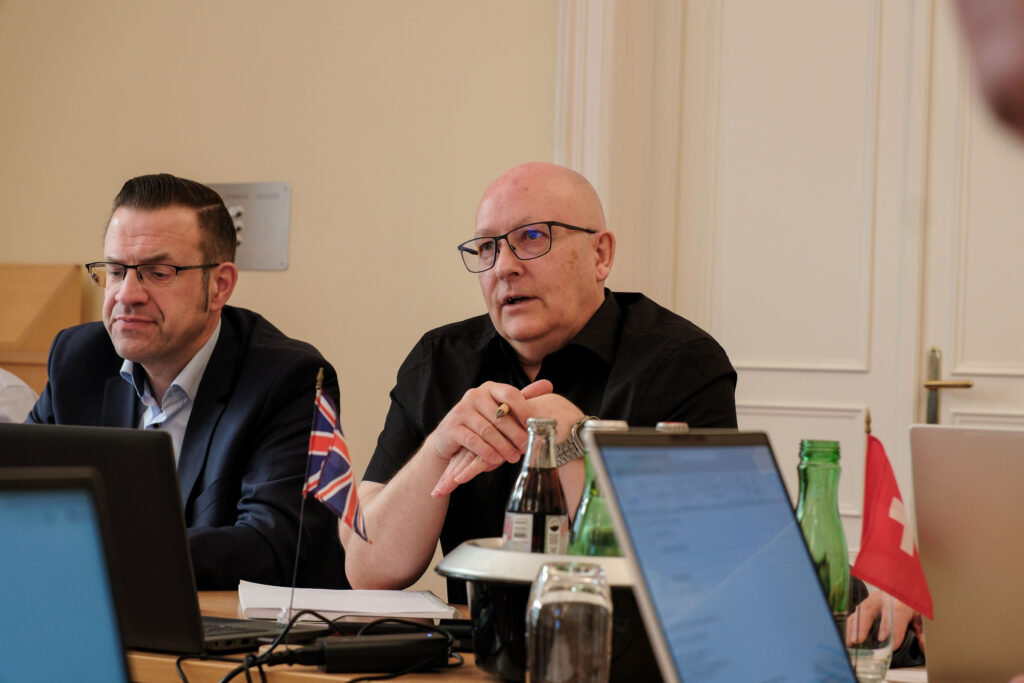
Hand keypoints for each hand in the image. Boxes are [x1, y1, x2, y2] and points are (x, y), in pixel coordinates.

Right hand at [429, 380, 552, 495]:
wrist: (452, 439)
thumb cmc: (483, 425)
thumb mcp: (502, 412)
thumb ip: (522, 400)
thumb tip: (549, 385)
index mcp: (490, 388)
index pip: (510, 393)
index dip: (523, 408)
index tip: (533, 425)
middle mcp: (474, 395)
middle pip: (500, 415)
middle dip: (516, 433)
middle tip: (527, 447)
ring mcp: (461, 409)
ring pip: (487, 429)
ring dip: (503, 445)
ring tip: (514, 457)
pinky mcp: (451, 426)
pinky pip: (472, 440)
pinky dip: (486, 451)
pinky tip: (496, 460)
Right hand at [847, 593, 920, 651]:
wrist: (908, 589)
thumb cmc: (914, 605)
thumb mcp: (923, 618)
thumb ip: (923, 633)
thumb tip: (923, 646)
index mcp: (901, 600)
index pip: (896, 612)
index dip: (894, 628)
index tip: (893, 644)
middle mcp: (884, 597)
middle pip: (872, 608)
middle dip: (865, 625)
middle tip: (860, 640)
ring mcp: (873, 600)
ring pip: (860, 610)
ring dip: (854, 627)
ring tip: (852, 641)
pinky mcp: (866, 605)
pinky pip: (856, 614)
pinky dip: (851, 626)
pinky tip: (849, 638)